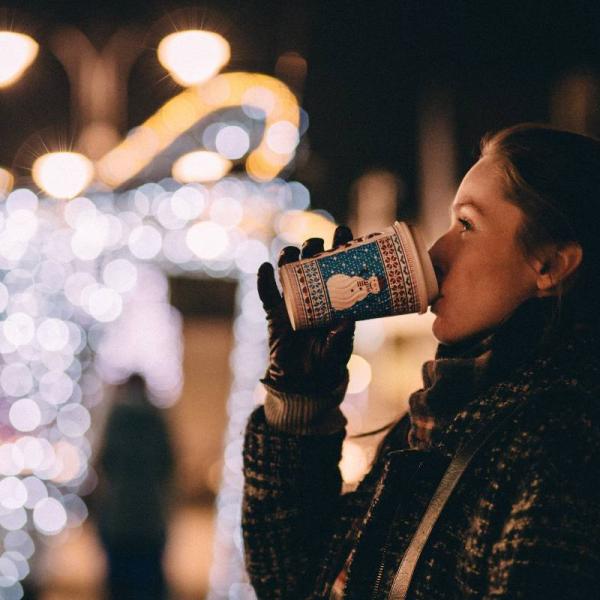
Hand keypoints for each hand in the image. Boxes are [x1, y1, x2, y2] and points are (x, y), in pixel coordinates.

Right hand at [258, 225, 354, 393]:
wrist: (303, 380)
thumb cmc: (326, 361)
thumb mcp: (338, 350)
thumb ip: (341, 337)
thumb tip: (347, 320)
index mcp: (333, 297)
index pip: (338, 266)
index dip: (340, 247)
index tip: (343, 231)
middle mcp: (312, 294)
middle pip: (311, 262)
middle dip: (313, 248)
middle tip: (316, 245)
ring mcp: (292, 301)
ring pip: (288, 272)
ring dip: (289, 258)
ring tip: (291, 253)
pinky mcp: (274, 313)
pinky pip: (267, 294)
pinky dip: (264, 280)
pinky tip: (264, 268)